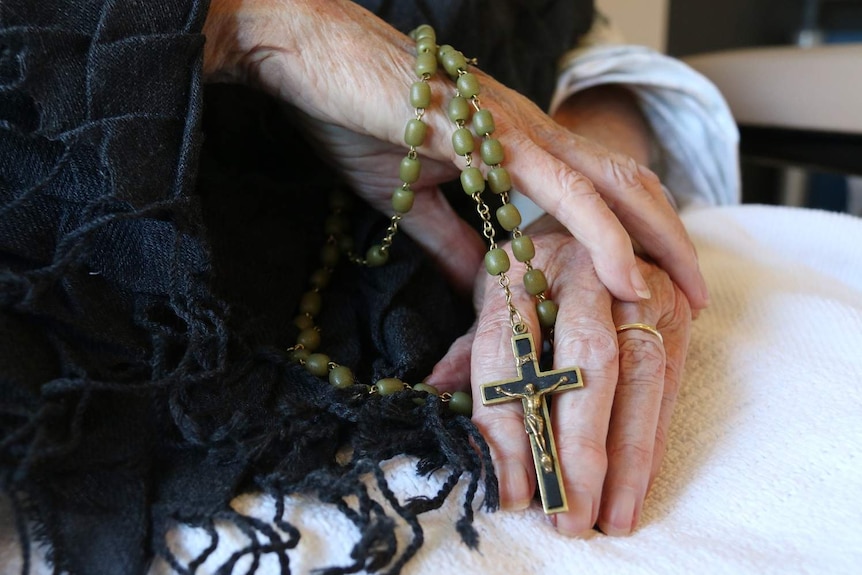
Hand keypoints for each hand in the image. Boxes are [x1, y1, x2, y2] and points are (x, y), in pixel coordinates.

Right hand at [202, 0, 707, 308]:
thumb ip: (453, 241)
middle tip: (697, 298)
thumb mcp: (409, 196)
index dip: (635, 234)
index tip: (653, 285)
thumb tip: (484, 287)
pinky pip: (562, 190)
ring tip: (683, 296)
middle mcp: (532, 132)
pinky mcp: (489, 134)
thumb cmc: (354, 114)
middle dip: (669, 242)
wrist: (307, 57)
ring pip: (612, 187)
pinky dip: (602, 235)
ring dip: (657, 242)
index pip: (597, 190)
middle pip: (627, 186)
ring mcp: (516, 129)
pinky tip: (628, 275)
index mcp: (516, 143)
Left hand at [427, 215, 691, 535]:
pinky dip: (654, 438)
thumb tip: (431, 395)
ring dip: (625, 455)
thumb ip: (472, 347)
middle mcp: (583, 269)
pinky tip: (639, 487)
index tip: (509, 490)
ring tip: (608, 518)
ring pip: (638, 375)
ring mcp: (637, 284)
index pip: (507, 351)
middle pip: (584, 363)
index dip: (507, 425)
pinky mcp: (675, 307)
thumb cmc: (533, 263)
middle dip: (576, 447)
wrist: (600, 208)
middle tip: (567, 516)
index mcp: (521, 265)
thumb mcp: (493, 293)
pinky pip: (669, 380)